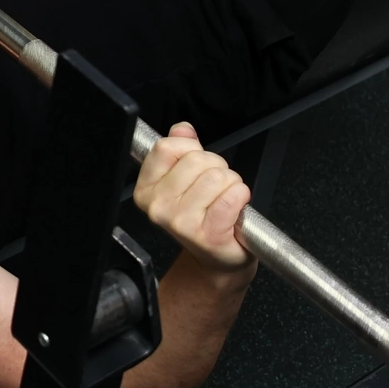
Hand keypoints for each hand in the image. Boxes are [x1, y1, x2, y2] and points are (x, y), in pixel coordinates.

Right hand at [134, 122, 255, 275]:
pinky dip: (241, 197)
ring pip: (217, 176)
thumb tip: (182, 129)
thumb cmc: (203, 218)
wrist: (218, 258)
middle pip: (196, 160)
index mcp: (147, 190)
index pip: (166, 147)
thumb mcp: (186, 180)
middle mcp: (158, 207)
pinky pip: (232, 196)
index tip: (196, 166)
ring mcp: (181, 222)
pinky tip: (234, 210)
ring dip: (231, 183)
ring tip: (225, 200)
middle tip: (215, 188)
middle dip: (216, 167)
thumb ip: (182, 149)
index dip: (190, 149)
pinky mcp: (207, 234)